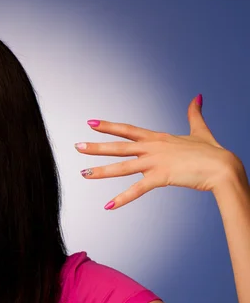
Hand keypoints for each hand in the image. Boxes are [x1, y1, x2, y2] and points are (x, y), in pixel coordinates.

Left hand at [74, 94, 243, 209]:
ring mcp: (155, 162)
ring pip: (122, 166)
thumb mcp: (200, 130)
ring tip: (82, 173)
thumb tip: (197, 97)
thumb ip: (194, 114)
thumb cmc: (212, 152)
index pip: (127, 130)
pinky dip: (122, 198)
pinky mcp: (161, 177)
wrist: (224, 167)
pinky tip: (108, 205)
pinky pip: (137, 189)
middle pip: (118, 146)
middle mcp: (152, 148)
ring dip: (101, 170)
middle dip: (96, 147)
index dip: (108, 126)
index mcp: (158, 138)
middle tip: (77, 146)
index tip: (91, 123)